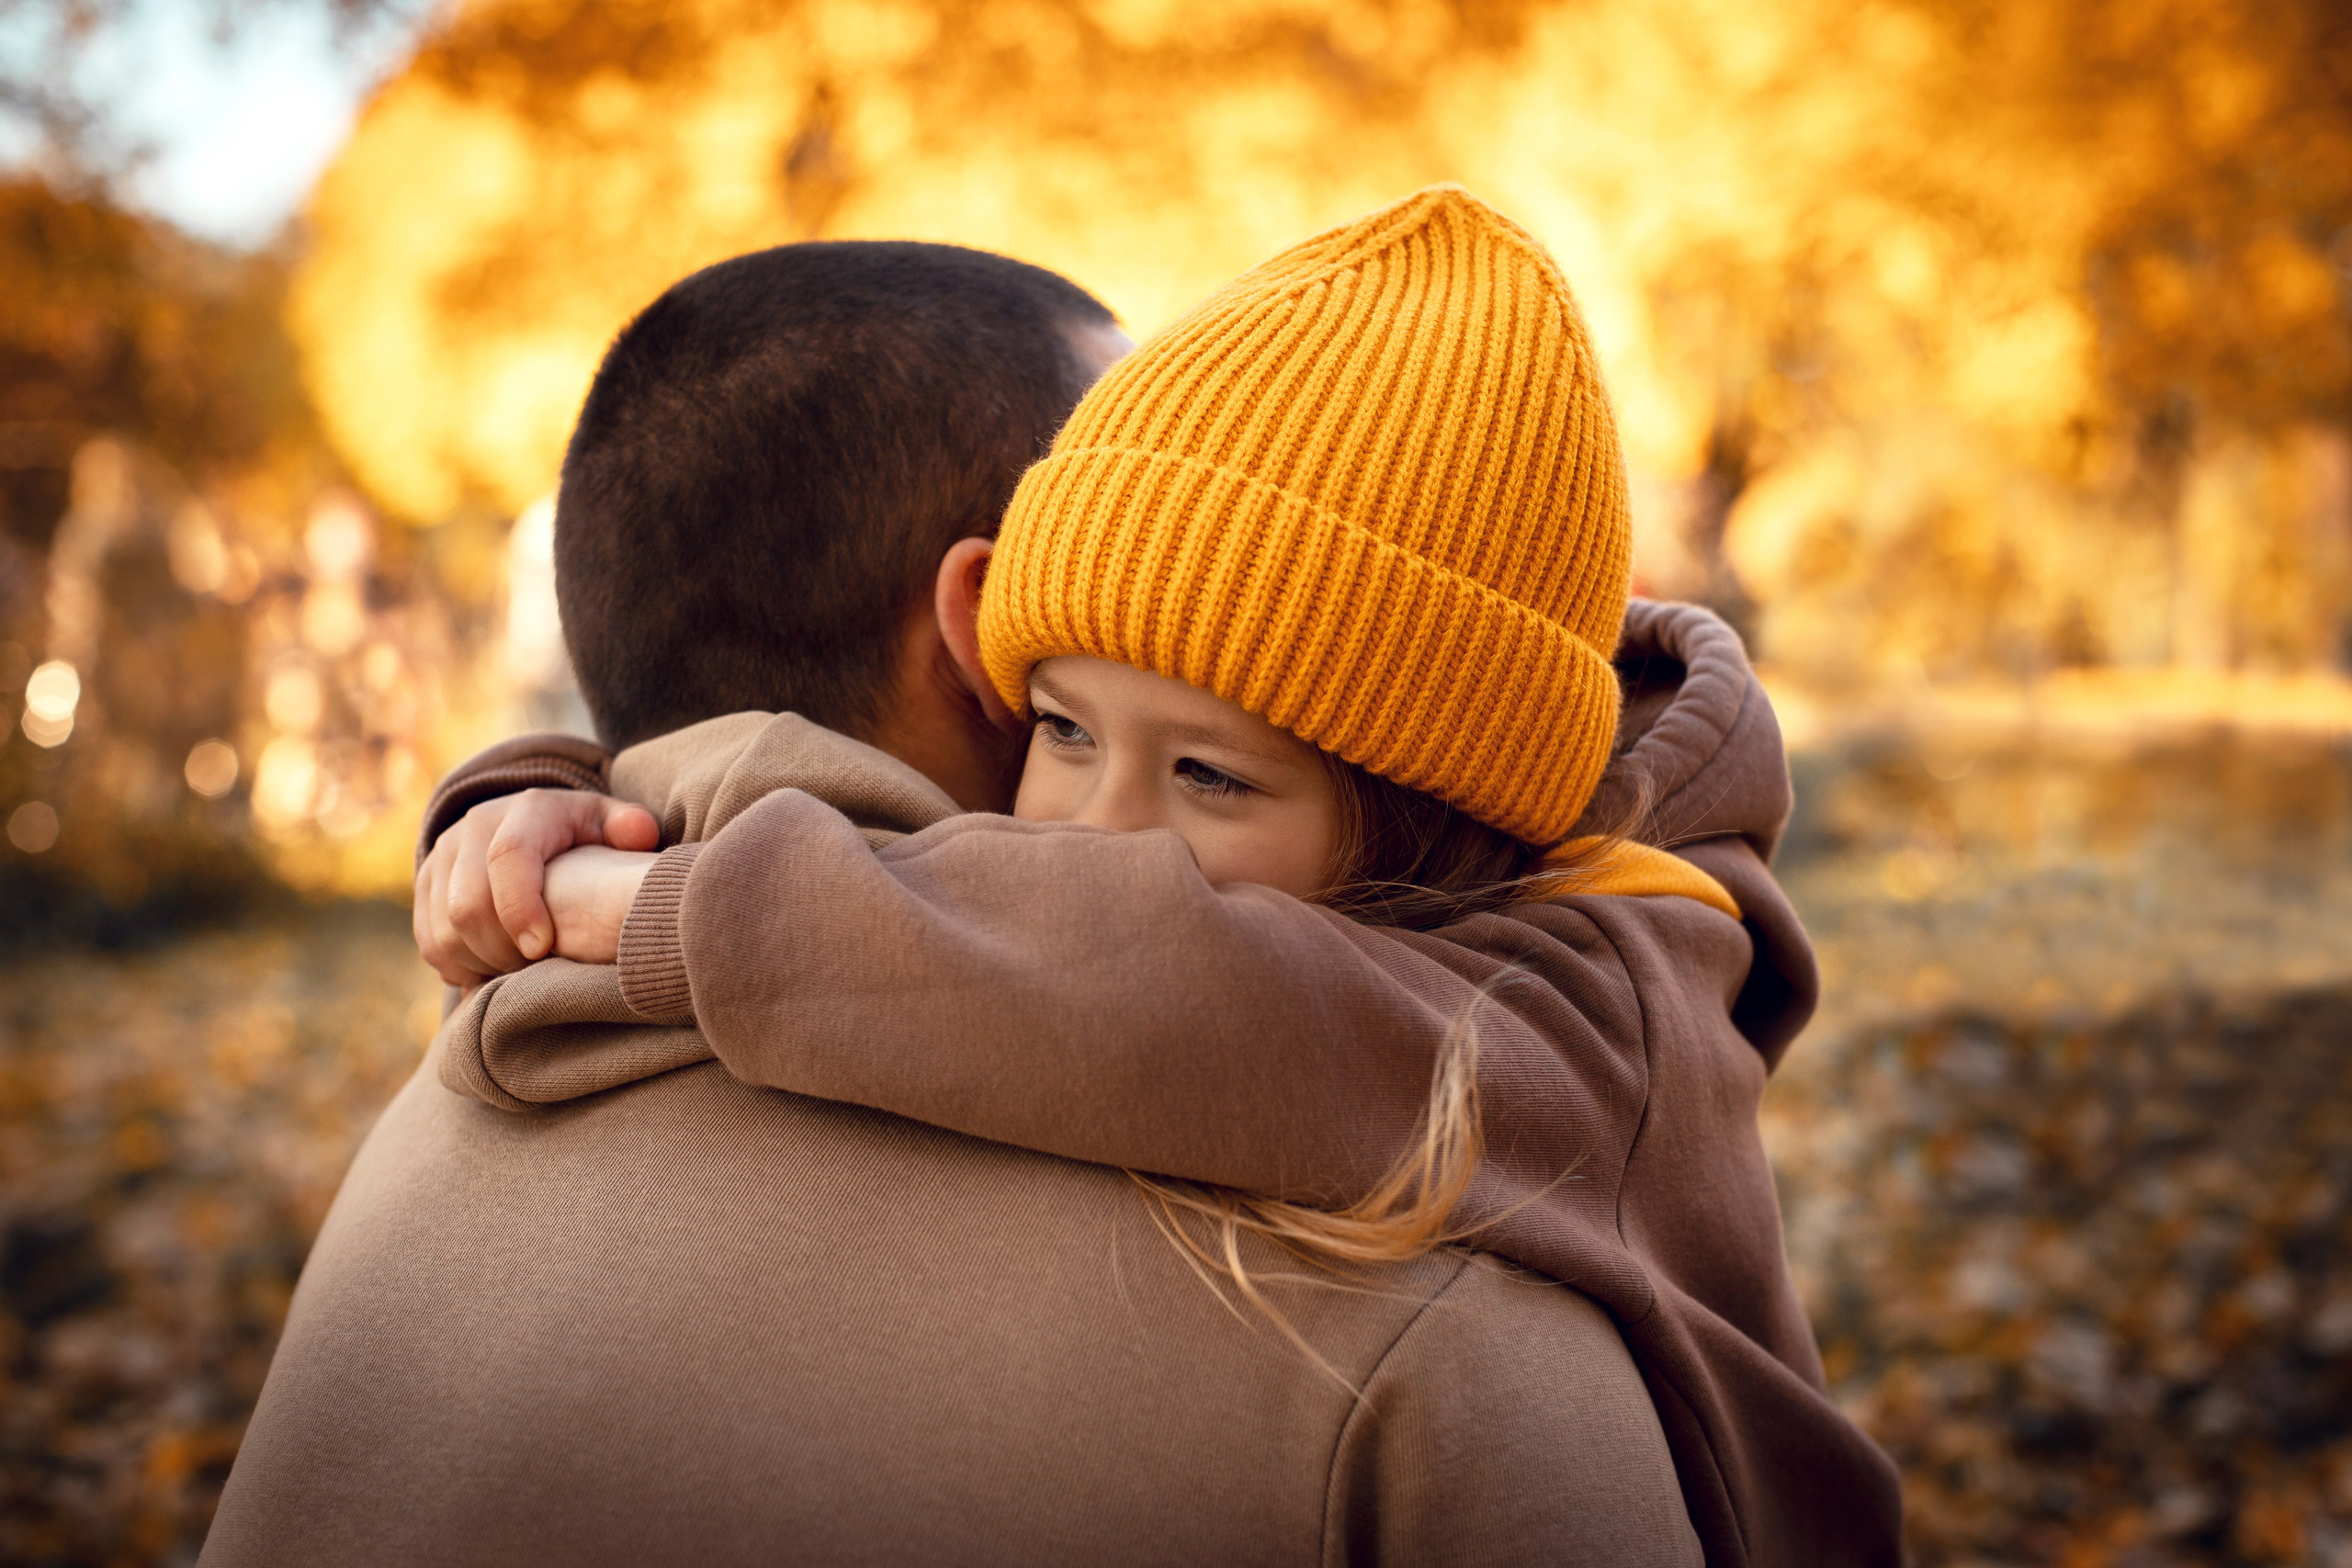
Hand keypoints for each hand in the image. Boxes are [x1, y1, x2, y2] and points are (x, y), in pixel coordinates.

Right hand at [414, 789, 660, 986]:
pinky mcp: (426, 884)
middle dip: (501, 949)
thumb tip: (639, 833)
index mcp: (528, 808)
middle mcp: (476, 825)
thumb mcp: (609, 824)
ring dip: (480, 963)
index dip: (520, 907)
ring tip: (518, 974)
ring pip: (443, 929)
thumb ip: (629, 827)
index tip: (541, 948)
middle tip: (535, 969)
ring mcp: (444, 854)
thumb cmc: (583, 836)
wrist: (531, 824)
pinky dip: (458, 967)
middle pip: (467, 904)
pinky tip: (492, 974)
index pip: (508, 856)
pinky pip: (429, 941)